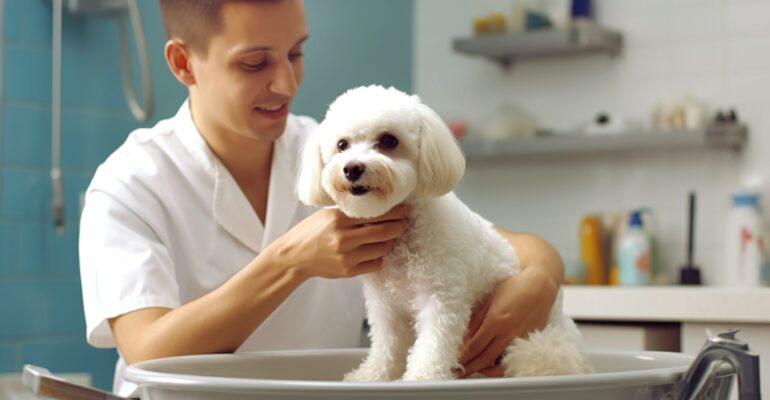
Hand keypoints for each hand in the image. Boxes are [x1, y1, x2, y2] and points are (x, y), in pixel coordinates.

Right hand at [265, 205, 409, 279]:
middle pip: (384, 232)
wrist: (294, 257)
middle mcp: (344, 239)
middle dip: (399, 226)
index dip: (394, 212)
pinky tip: (378, 250)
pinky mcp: (349, 271)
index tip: (404, 210)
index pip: (375, 214)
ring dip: (390, 241)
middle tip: (405, 222)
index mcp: (339, 220)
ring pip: (382, 248)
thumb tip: (379, 208)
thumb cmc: (311, 232)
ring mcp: (347, 257)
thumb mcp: (327, 215)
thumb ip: (350, 212)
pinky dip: (380, 256)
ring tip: (391, 235)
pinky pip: (375, 264)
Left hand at [458, 267, 558, 376]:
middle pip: (485, 358)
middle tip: (458, 372)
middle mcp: (509, 334)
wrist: (540, 287)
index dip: (463, 356)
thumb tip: (465, 338)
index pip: (475, 346)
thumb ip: (476, 320)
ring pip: (500, 364)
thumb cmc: (514, 288)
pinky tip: (492, 365)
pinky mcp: (529, 343)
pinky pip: (512, 360)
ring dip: (484, 371)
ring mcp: (520, 340)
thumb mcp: (490, 300)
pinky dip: (501, 366)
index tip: (454, 361)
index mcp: (496, 321)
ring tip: (474, 371)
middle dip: (469, 367)